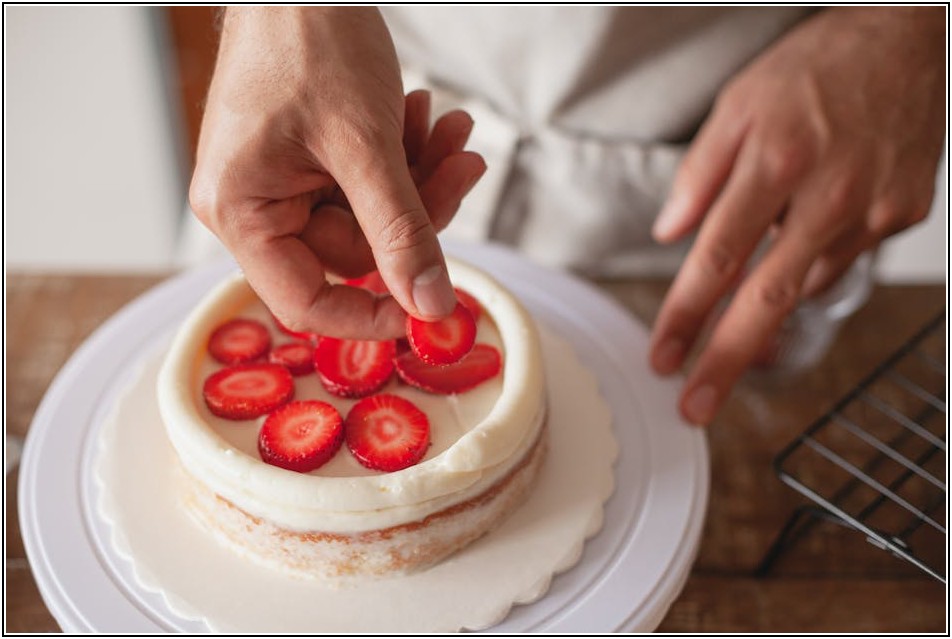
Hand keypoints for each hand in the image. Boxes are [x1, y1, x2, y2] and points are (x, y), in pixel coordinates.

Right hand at [189, 7, 485, 338]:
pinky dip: (403, 156)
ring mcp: (280, 181)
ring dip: (420, 177)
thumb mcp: (365, 145)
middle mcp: (252, 205)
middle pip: (354, 250)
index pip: (306, 302)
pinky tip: (426, 116)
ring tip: (454, 130)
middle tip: (464, 167)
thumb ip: (402, 232)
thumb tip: (430, 305)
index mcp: (241, 212)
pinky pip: (365, 182)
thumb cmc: (309, 41)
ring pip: (370, 215)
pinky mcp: (306, 159)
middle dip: (419, 210)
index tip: (434, 305)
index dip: (374, 313)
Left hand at [649, 7, 944, 424]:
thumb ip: (700, 173)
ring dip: (765, 308)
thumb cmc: (815, 68)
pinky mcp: (901, 214)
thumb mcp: (738, 103)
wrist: (905, 36)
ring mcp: (873, 209)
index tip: (663, 356)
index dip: (686, 315)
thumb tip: (670, 233)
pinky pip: (840, 261)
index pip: (718, 258)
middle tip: (695, 406)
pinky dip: (808, 264)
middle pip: (766, 299)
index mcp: (777, 162)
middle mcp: (829, 194)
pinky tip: (797, 244)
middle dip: (724, 361)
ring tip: (738, 313)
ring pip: (804, 284)